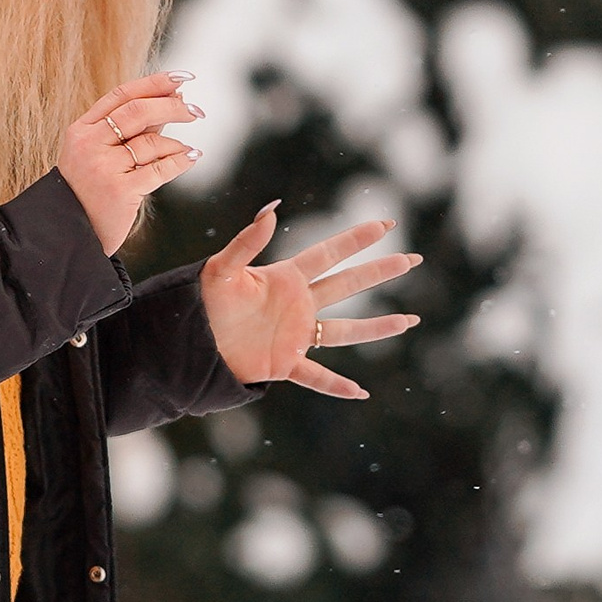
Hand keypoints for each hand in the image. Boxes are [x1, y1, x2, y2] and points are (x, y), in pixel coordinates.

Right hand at [60, 75, 199, 253]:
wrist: (70, 232)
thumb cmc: (89, 190)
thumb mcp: (99, 153)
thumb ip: (132, 128)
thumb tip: (173, 99)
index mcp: (82, 129)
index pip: (121, 95)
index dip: (154, 82)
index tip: (182, 78)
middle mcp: (90, 144)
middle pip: (138, 111)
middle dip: (172, 107)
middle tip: (195, 111)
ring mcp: (104, 167)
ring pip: (151, 142)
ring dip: (176, 143)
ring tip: (186, 149)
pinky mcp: (120, 191)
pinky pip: (160, 169)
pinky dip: (180, 161)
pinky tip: (190, 158)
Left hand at [199, 207, 420, 396]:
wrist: (189, 340)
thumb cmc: (202, 301)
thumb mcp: (223, 268)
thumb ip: (248, 241)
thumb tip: (273, 209)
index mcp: (286, 278)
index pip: (329, 254)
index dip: (357, 239)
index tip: (386, 225)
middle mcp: (298, 304)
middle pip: (348, 285)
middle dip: (380, 273)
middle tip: (412, 260)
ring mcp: (295, 335)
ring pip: (346, 331)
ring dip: (378, 327)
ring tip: (410, 320)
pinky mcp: (285, 363)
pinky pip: (317, 376)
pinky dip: (337, 386)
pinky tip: (361, 393)